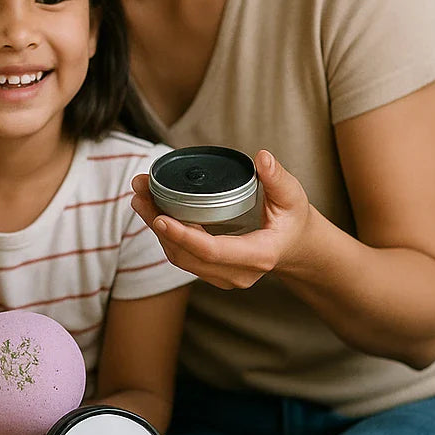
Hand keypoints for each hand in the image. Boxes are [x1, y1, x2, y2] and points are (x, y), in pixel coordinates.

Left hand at [130, 150, 312, 288]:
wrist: (295, 246)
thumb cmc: (292, 220)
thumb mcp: (292, 197)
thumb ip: (278, 179)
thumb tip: (262, 158)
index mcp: (258, 255)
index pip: (212, 251)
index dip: (183, 236)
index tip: (160, 217)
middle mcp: (237, 273)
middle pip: (186, 254)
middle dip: (158, 224)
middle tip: (140, 192)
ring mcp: (223, 276)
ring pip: (179, 257)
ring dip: (156, 228)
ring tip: (140, 196)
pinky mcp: (211, 272)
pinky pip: (181, 256)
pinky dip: (164, 234)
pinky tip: (151, 209)